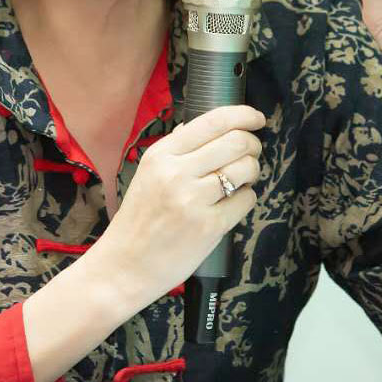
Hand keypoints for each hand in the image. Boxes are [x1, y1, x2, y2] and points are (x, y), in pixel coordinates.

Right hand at [91, 105, 262, 304]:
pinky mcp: (209, 227)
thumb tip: (203, 126)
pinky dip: (246, 198)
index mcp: (161, 155)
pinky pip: (246, 199)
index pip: (212, 121)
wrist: (125, 266)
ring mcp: (193, 201)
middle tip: (250, 153)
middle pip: (237, 141)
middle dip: (252, 144)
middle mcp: (177, 173)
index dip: (243, 115)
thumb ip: (175, 149)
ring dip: (252, 171)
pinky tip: (231, 203)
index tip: (256, 118)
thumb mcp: (146, 174)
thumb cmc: (139, 220)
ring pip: (246, 169)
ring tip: (241, 180)